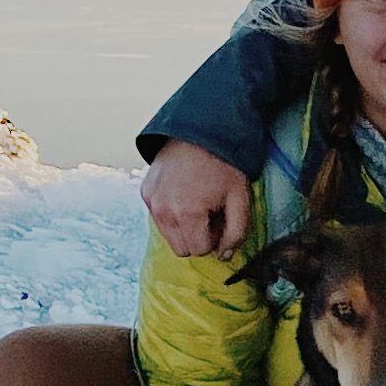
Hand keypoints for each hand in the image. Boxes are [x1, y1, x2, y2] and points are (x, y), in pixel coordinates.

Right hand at [143, 142, 254, 259]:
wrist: (200, 129)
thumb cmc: (223, 163)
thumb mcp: (240, 198)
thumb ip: (236, 233)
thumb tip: (224, 256)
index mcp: (187, 213)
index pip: (199, 250)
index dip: (213, 239)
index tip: (219, 219)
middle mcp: (163, 210)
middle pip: (181, 248)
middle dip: (197, 236)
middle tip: (209, 213)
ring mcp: (152, 201)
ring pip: (168, 235)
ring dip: (183, 227)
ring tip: (196, 203)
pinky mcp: (145, 192)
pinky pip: (158, 217)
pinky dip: (171, 212)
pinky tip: (183, 193)